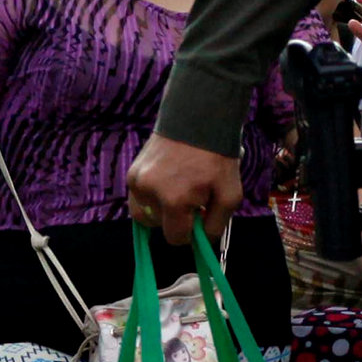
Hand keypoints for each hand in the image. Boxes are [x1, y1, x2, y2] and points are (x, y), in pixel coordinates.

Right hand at [124, 135, 242, 241]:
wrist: (197, 119)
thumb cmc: (217, 158)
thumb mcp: (230, 194)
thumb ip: (215, 225)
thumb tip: (201, 241)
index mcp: (174, 201)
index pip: (175, 238)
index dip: (190, 233)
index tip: (199, 217)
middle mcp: (150, 194)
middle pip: (158, 228)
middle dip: (175, 220)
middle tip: (190, 200)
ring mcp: (137, 183)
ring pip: (144, 216)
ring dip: (159, 211)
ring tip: (176, 191)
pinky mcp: (131, 174)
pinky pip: (138, 199)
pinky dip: (151, 198)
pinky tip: (166, 183)